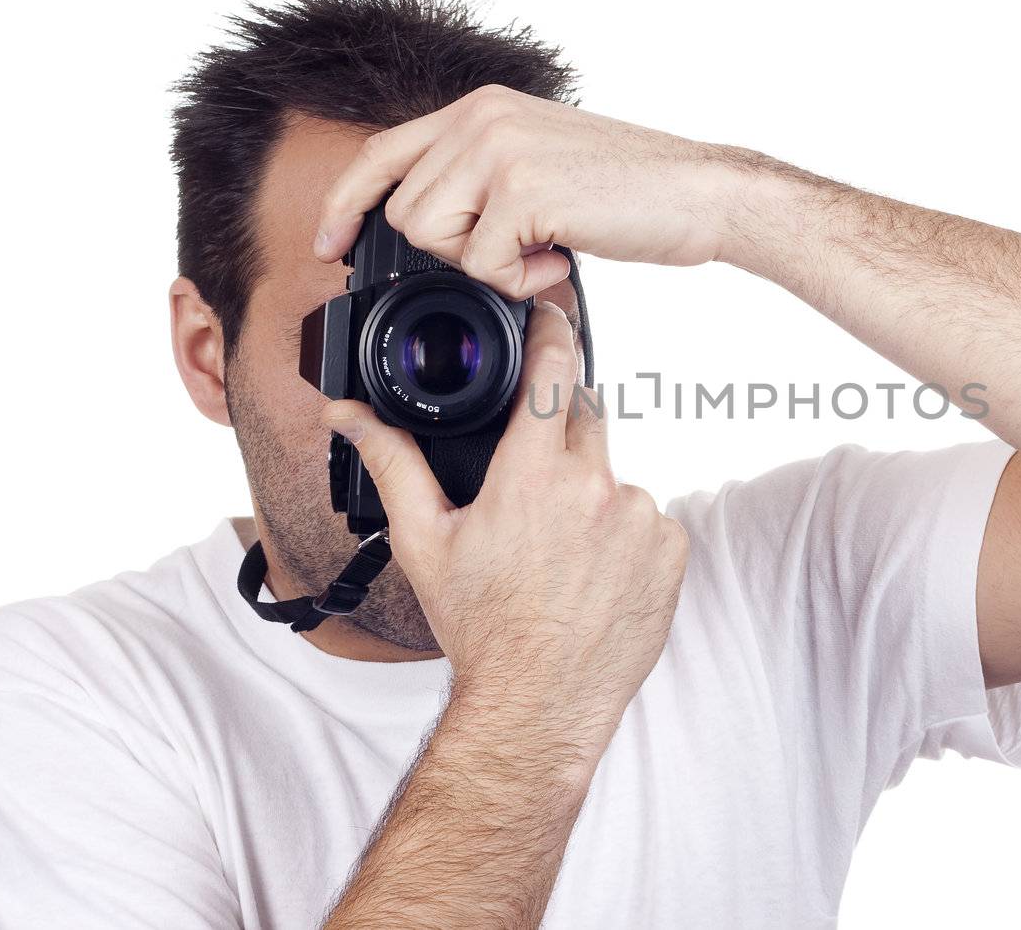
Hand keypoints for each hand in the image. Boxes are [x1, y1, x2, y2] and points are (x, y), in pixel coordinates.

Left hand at [314, 84, 771, 298]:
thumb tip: (430, 229)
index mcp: (483, 108)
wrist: (703, 192)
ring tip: (544, 250)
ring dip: (488, 266)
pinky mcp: (521, 191)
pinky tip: (563, 257)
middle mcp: (481, 118)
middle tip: (522, 248)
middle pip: (404, 213)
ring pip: (433, 239)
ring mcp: (498, 150)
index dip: (344, 205)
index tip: (329, 247)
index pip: (381, 153)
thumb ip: (484, 176)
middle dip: (455, 251)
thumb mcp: (542, 162)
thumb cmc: (636, 191)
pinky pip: (480, 265)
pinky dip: (522, 281)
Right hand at [321, 302, 689, 729]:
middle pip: (584, 418)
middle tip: (530, 487)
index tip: (551, 317)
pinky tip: (593, 573)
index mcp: (532, 474)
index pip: (553, 369)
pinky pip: (649, 519)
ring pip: (615, 476)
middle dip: (557, 434)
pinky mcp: (671, 550)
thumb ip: (391, 463)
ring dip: (591, 494)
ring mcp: (642, 518)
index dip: (552, 333)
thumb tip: (349, 415)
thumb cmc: (481, 627)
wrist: (540, 704)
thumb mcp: (425, 541)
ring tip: (559, 551)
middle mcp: (595, 486)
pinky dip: (625, 534)